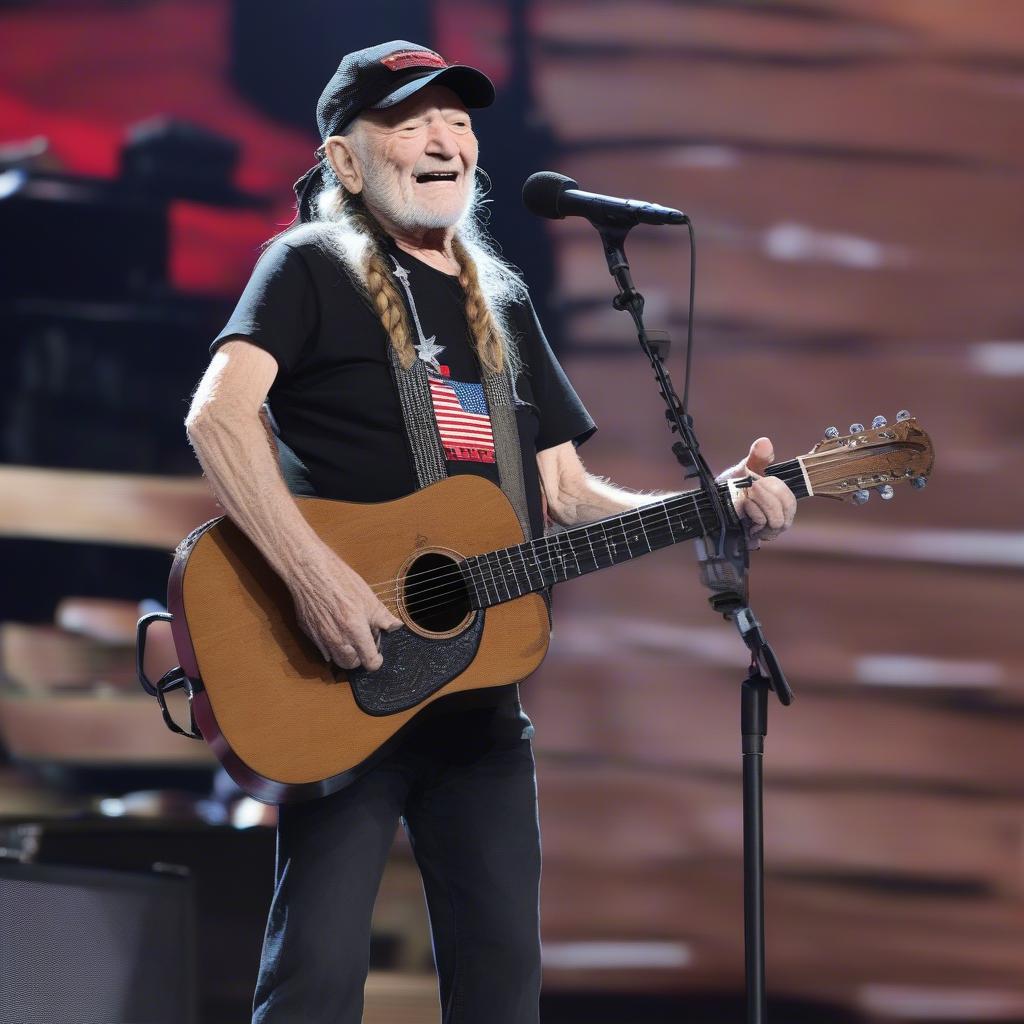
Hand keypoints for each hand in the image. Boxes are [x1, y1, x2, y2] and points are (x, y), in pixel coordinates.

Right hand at [288, 546, 402, 671]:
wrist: (310, 571)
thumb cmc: (340, 581)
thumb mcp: (368, 597)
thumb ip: (383, 616)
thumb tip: (396, 626)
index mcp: (355, 632)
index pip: (370, 662)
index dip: (377, 660)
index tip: (378, 653)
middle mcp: (337, 640)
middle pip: (351, 665)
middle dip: (359, 658)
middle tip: (363, 641)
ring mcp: (321, 638)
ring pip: (335, 659)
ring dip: (345, 653)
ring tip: (350, 635)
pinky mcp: (309, 633)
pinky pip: (322, 649)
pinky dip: (331, 645)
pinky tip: (335, 628)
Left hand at [717, 437, 796, 541]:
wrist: (711, 499)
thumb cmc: (731, 485)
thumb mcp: (745, 468)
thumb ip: (758, 457)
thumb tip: (764, 442)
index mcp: (777, 502)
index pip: (790, 502)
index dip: (778, 491)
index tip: (758, 481)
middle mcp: (774, 519)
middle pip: (787, 513)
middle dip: (768, 498)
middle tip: (750, 487)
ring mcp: (763, 530)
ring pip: (777, 523)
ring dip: (760, 505)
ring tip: (746, 498)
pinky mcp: (751, 537)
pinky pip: (763, 528)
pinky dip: (754, 515)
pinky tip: (743, 511)